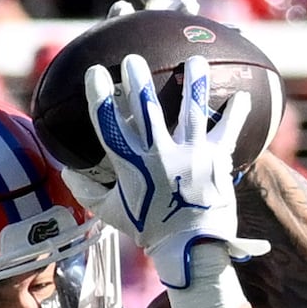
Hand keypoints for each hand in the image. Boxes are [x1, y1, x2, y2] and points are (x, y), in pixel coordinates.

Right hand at [60, 50, 262, 307]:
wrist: (191, 249)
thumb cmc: (150, 230)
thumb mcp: (112, 213)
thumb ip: (87, 189)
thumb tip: (65, 169)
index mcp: (132, 166)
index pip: (110, 125)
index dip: (102, 97)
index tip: (95, 73)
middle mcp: (160, 156)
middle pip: (146, 109)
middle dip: (138, 80)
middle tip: (133, 58)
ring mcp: (191, 156)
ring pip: (191, 110)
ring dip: (193, 82)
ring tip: (195, 60)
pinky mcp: (217, 160)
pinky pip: (229, 129)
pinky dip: (236, 112)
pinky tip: (242, 95)